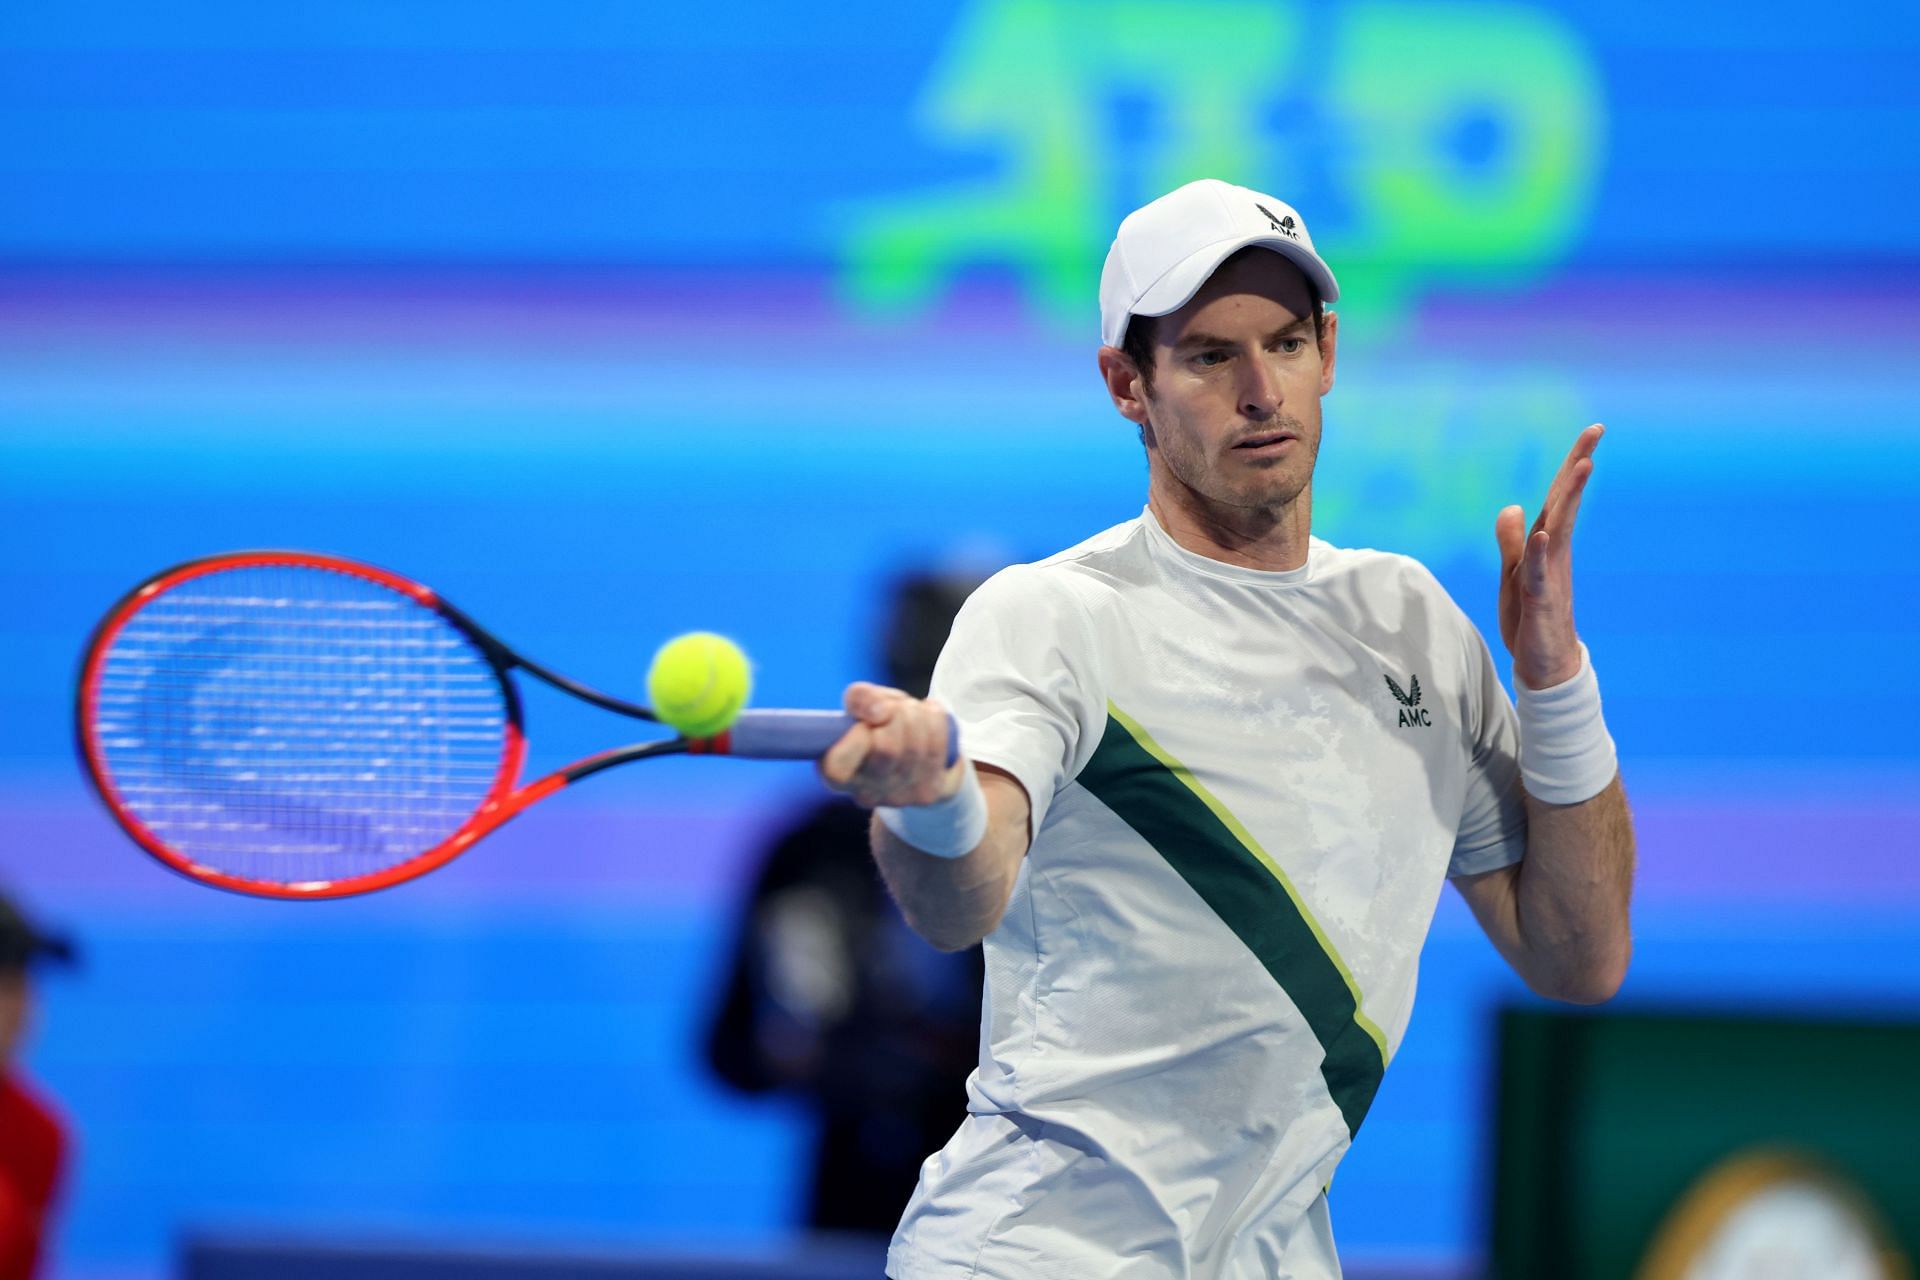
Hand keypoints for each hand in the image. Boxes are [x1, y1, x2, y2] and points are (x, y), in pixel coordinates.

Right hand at [818, 681, 964, 808]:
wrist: (911, 748)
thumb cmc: (877, 725)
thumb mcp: (861, 704)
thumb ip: (859, 698)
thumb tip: (880, 713)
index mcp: (838, 776)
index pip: (838, 767)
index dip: (856, 737)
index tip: (864, 723)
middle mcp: (866, 795)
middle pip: (886, 749)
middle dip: (895, 714)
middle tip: (894, 709)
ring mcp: (899, 798)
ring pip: (916, 747)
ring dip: (917, 714)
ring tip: (912, 711)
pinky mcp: (928, 793)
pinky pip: (939, 747)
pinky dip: (936, 721)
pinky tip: (930, 718)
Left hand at [1497, 424, 1601, 690]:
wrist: (1544, 663)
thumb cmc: (1531, 617)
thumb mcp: (1513, 573)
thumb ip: (1512, 541)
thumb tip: (1512, 506)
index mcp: (1545, 544)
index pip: (1557, 498)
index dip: (1570, 465)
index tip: (1592, 433)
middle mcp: (1552, 553)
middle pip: (1564, 503)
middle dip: (1577, 466)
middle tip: (1596, 431)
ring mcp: (1549, 574)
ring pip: (1558, 530)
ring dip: (1568, 499)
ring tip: (1583, 466)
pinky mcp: (1540, 600)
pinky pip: (1540, 573)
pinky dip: (1539, 552)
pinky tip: (1543, 532)